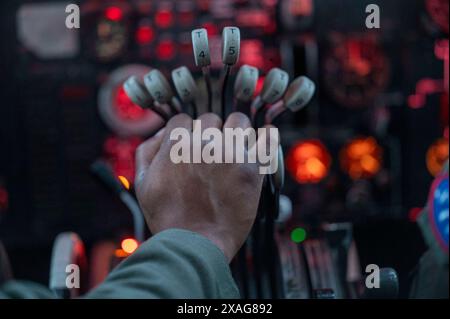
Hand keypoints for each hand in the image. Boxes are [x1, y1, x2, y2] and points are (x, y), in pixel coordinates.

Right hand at [135, 112, 275, 261]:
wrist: (195, 243)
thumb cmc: (168, 216)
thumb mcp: (143, 183)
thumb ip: (147, 151)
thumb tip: (162, 132)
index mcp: (176, 144)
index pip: (184, 119)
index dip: (186, 133)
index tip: (192, 146)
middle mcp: (204, 144)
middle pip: (211, 119)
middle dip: (210, 133)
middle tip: (212, 153)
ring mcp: (230, 154)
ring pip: (238, 121)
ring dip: (235, 131)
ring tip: (234, 148)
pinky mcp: (252, 168)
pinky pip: (267, 140)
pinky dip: (267, 136)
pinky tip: (265, 136)